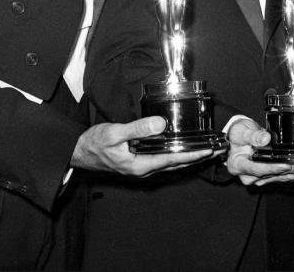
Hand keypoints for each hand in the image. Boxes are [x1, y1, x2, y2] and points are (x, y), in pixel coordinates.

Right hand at [70, 116, 216, 175]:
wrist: (78, 152)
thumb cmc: (94, 144)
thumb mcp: (115, 133)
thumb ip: (137, 128)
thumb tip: (161, 124)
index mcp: (139, 165)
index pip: (173, 160)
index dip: (192, 155)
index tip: (208, 150)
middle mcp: (143, 169)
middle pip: (176, 164)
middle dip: (196, 158)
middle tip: (215, 151)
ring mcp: (141, 167)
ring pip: (171, 163)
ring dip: (188, 157)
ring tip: (206, 151)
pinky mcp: (139, 162)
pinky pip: (163, 160)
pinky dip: (177, 155)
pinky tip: (183, 149)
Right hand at [225, 118, 293, 185]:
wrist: (237, 138)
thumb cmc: (237, 135)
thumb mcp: (241, 132)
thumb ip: (252, 136)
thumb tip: (265, 138)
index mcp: (239, 166)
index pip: (258, 169)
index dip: (273, 168)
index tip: (286, 165)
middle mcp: (248, 175)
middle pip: (271, 175)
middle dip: (290, 171)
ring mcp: (258, 177)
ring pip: (279, 177)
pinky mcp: (266, 175)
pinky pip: (281, 176)